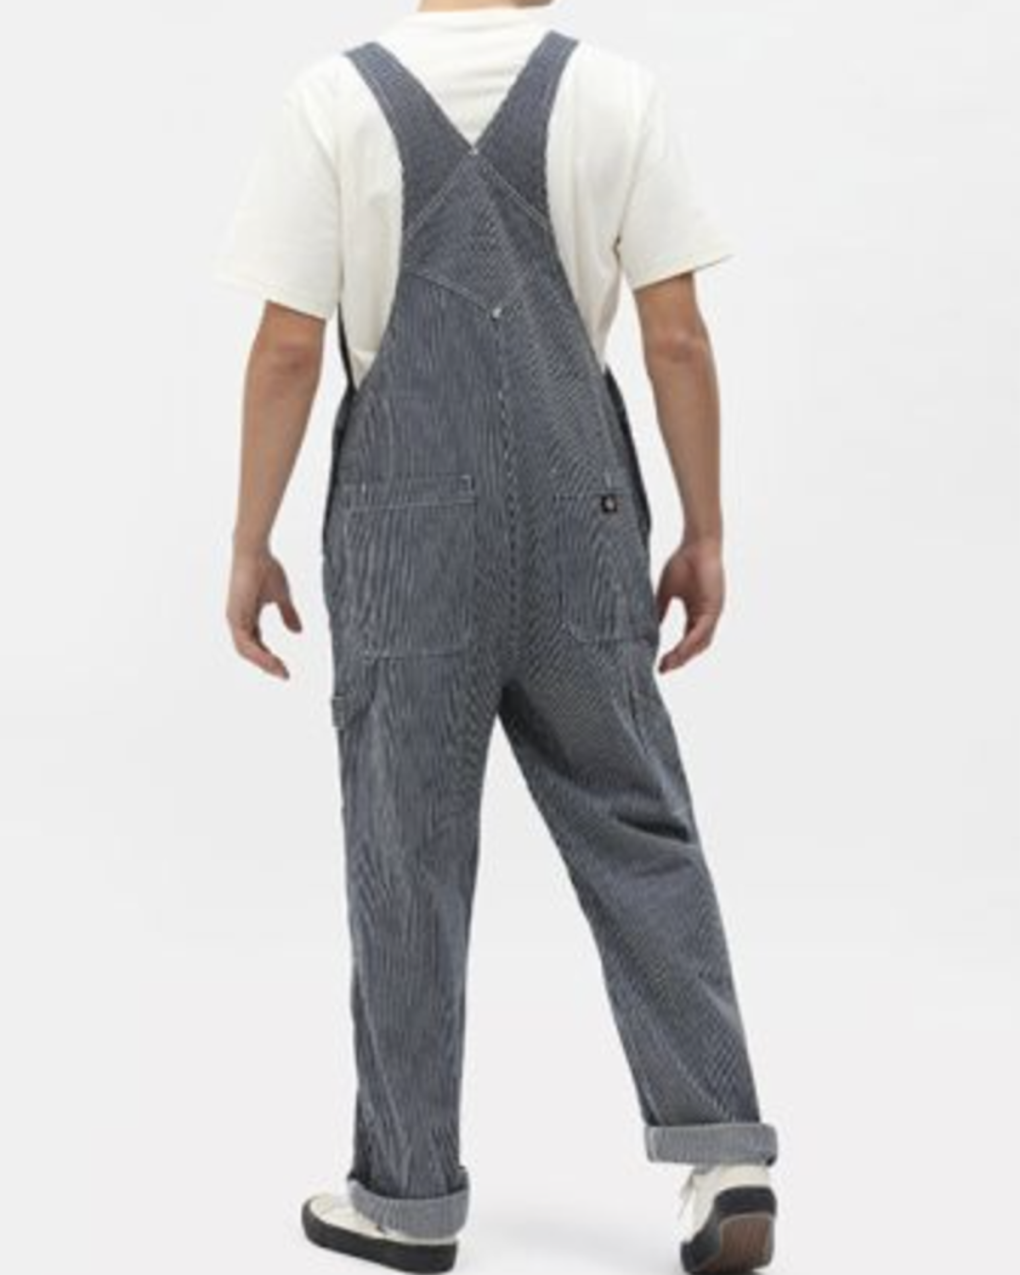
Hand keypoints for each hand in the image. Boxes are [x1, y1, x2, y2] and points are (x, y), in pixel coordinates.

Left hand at [226, 547, 302, 678]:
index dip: (269, 656)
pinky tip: (273, 661)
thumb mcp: (282, 597)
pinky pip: (245, 644)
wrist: (255, 553)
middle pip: (250, 651)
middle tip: (284, 674)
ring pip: (246, 651)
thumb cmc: (266, 569)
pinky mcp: (235, 617)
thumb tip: (298, 632)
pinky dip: (259, 655)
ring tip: (281, 672)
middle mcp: (238, 620)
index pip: (256, 643)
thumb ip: (288, 614)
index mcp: (247, 616)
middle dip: (267, 664)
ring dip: (264, 663)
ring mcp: (234, 619)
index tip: (285, 668)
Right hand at [655, 539, 724, 672]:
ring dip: (685, 656)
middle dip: (679, 660)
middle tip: (663, 669)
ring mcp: (712, 613)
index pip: (686, 639)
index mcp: (696, 612)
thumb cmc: (683, 561)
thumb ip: (660, 610)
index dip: (674, 653)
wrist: (697, 544)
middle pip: (695, 646)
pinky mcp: (715, 608)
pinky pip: (703, 631)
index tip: (659, 664)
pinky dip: (691, 643)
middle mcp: (706, 616)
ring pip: (701, 642)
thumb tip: (650, 628)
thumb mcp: (667, 591)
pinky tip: (679, 651)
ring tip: (669, 664)